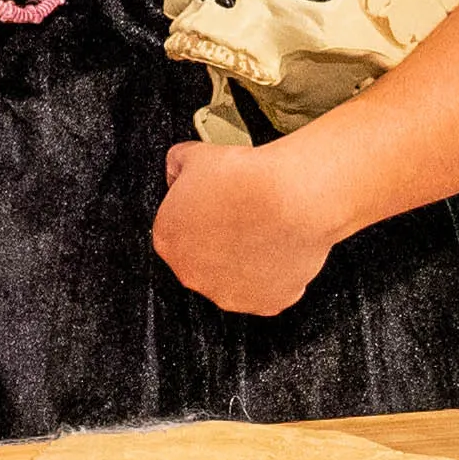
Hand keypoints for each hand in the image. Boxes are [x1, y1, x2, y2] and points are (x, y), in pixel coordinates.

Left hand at [152, 138, 343, 315]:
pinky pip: (269, 291)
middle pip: (203, 260)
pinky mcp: (267, 303)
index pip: (177, 231)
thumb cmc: (246, 179)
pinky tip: (279, 248)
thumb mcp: (195, 156)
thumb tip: (178, 169)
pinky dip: (275, 274)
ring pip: (235, 279)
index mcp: (168, 241)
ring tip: (263, 231)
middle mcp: (193, 275)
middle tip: (240, 218)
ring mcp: (229, 293)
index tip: (215, 206)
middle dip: (219, 242)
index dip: (198, 216)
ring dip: (245, 261)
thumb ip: (177, 166)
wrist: (290, 196)